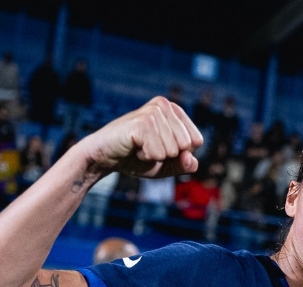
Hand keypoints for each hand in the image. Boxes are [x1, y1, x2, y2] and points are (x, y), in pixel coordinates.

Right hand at [76, 96, 203, 178]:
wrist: (104, 157)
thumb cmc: (136, 157)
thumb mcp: (168, 164)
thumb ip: (185, 164)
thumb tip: (190, 158)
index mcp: (174, 110)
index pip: (197, 140)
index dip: (180, 153)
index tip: (160, 147)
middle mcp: (164, 105)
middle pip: (187, 145)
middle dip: (169, 155)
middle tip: (147, 147)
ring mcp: (152, 112)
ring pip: (174, 150)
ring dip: (156, 156)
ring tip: (139, 146)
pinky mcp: (142, 123)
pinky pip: (159, 153)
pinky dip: (147, 157)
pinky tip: (134, 147)